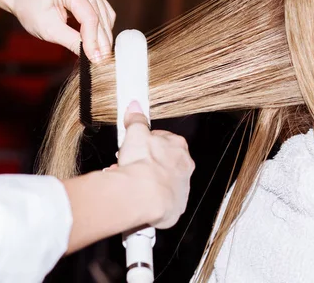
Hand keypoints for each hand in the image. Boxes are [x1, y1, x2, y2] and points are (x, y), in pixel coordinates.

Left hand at [10, 0, 115, 61]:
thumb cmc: (31, 9)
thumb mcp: (48, 29)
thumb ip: (72, 41)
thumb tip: (92, 55)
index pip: (89, 17)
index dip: (93, 40)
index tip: (96, 59)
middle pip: (100, 17)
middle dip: (101, 42)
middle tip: (102, 62)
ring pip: (105, 16)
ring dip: (104, 37)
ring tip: (101, 55)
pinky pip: (104, 13)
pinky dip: (103, 29)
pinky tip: (100, 42)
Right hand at [115, 102, 194, 228]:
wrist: (145, 195)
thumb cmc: (143, 164)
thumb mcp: (135, 134)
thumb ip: (137, 120)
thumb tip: (135, 107)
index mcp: (178, 147)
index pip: (164, 140)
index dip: (146, 144)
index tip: (135, 147)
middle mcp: (184, 167)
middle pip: (163, 162)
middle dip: (145, 164)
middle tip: (129, 165)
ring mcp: (182, 188)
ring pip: (162, 182)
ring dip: (146, 182)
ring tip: (128, 183)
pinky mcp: (176, 207)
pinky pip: (162, 202)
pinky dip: (150, 200)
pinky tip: (137, 198)